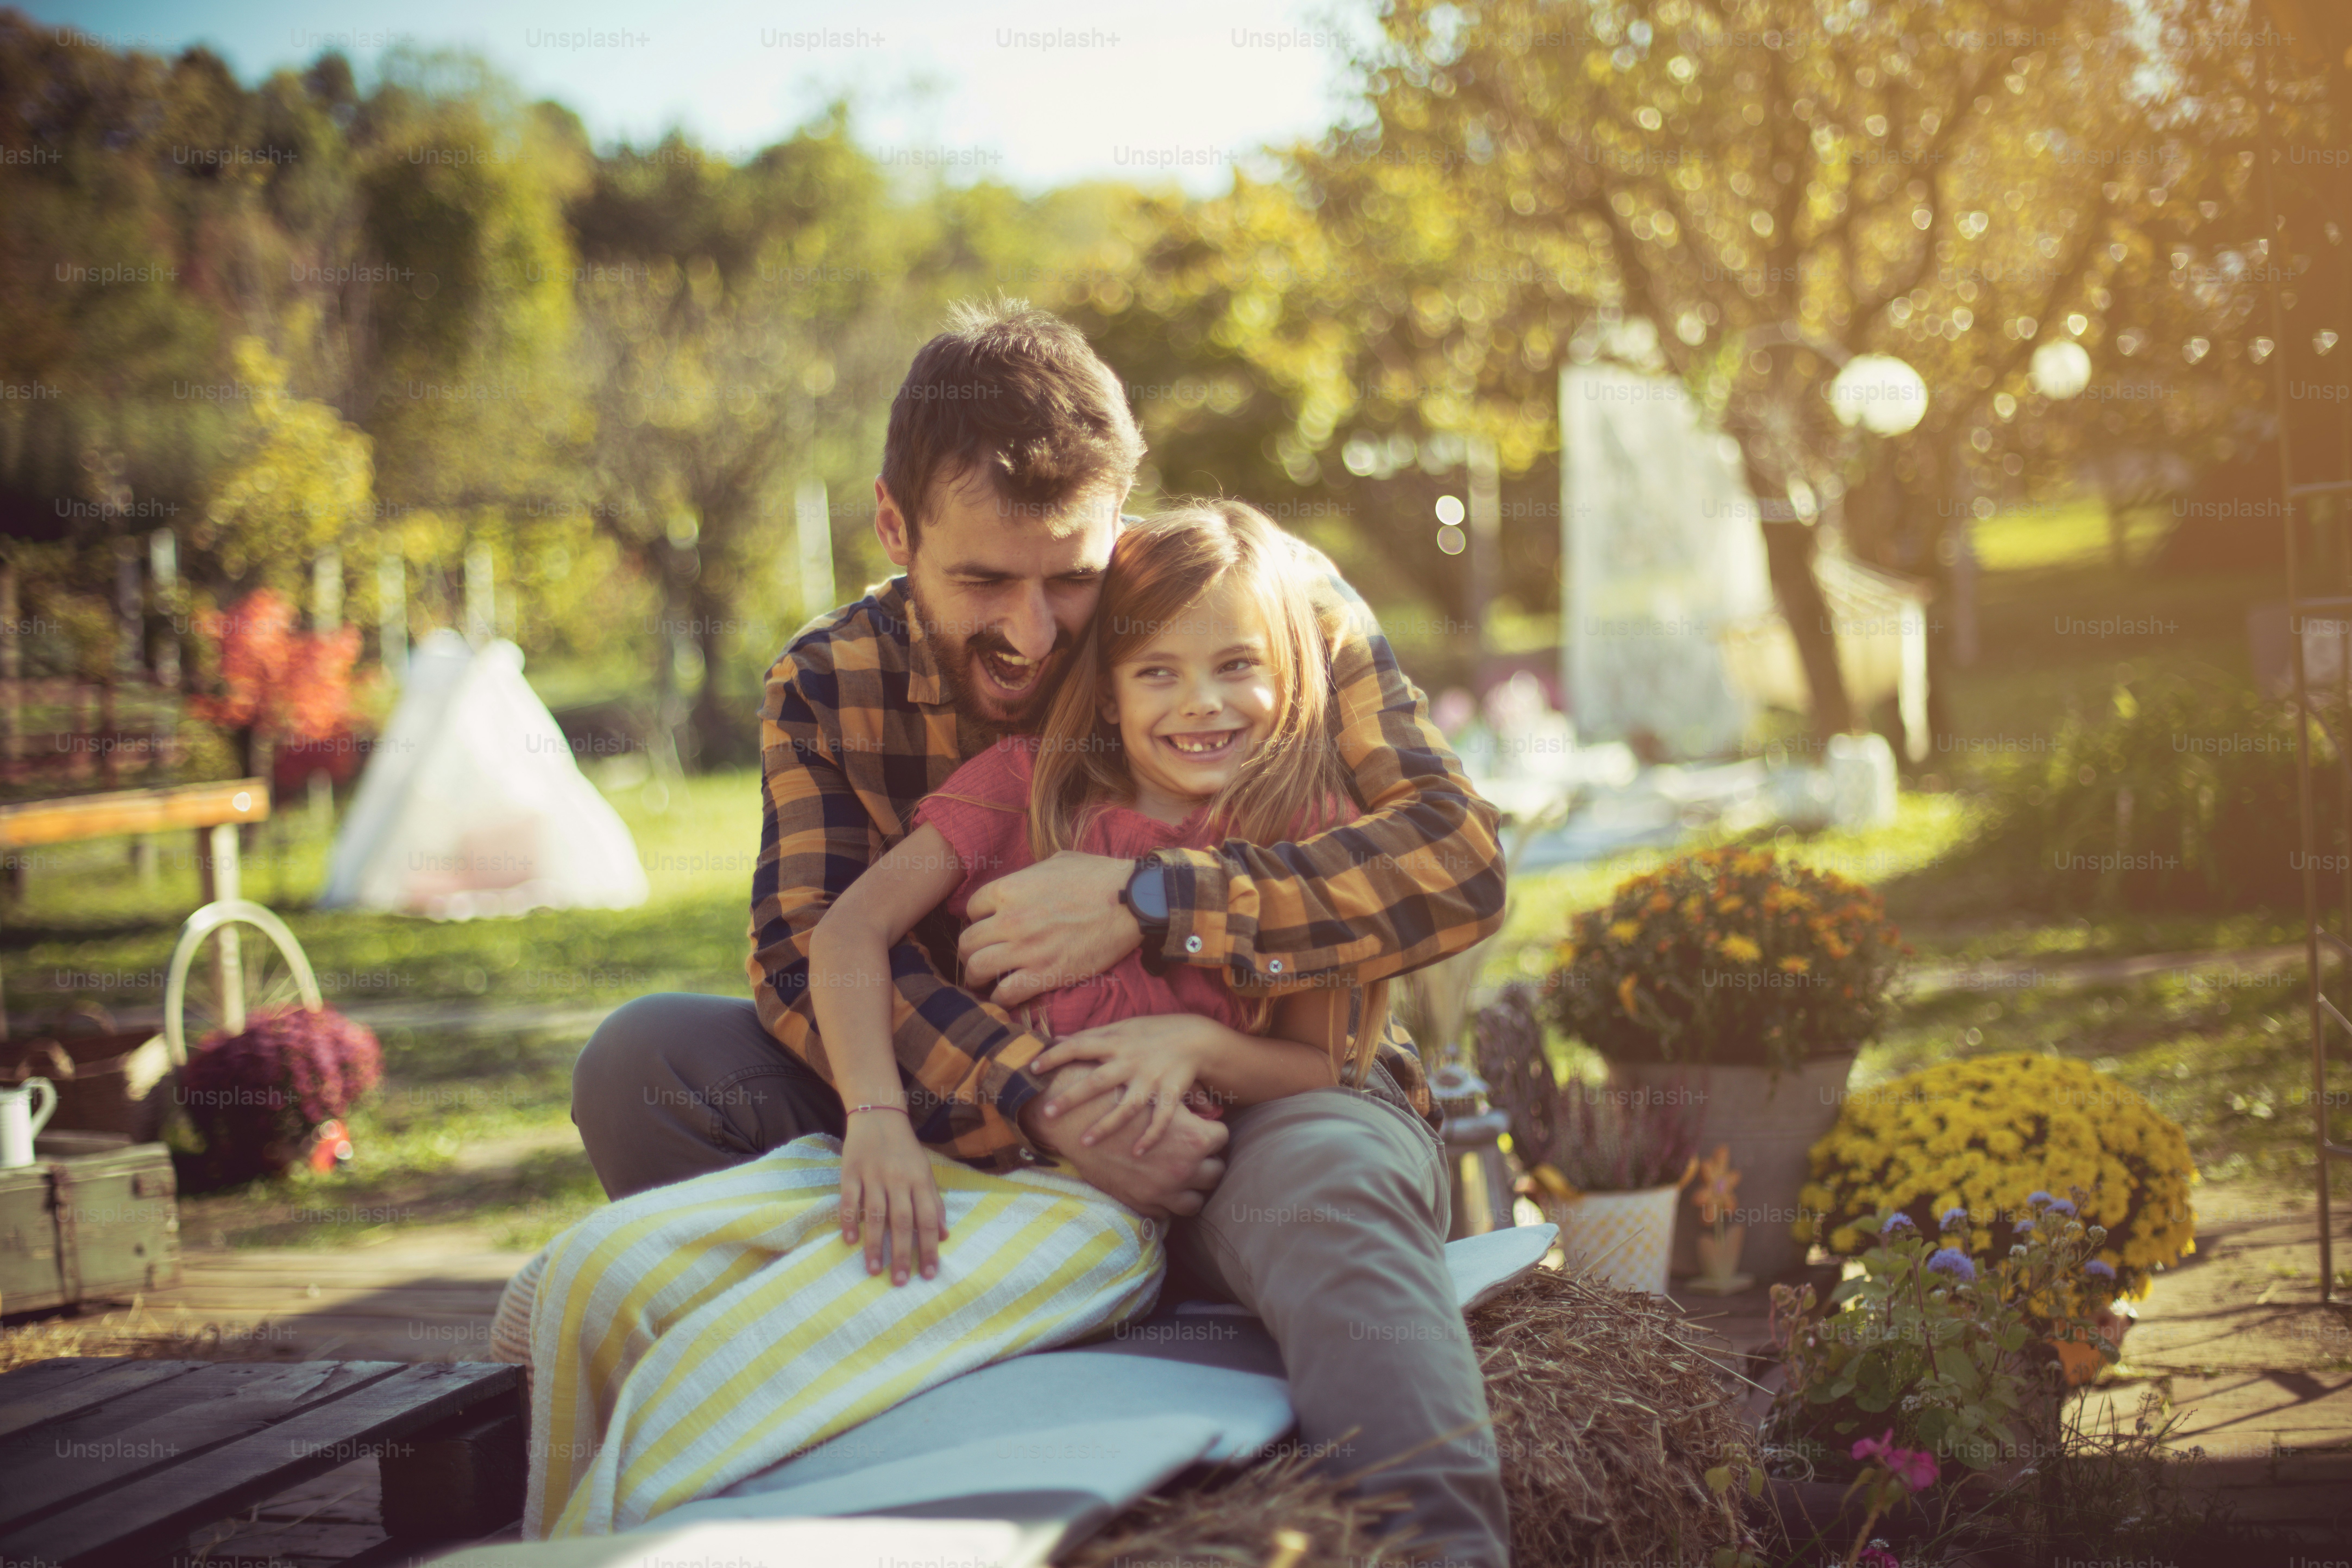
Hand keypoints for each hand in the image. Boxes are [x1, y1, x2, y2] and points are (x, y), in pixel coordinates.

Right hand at [839, 1110, 946, 1284]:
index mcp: (920, 1180)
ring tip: (874, 1271)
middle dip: (902, 1254)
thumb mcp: (925, 1172)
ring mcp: (873, 1175)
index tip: (930, 1274)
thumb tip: (945, 1235)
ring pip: (874, 1215)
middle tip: (900, 1282)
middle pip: (902, 1221)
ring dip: (875, 1245)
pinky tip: (849, 1241)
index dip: (930, 1248)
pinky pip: (849, 1200)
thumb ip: (934, 1203)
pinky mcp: (850, 1171)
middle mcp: (898, 1179)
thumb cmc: (905, 1150)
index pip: (928, 1219)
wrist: (879, 1115)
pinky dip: (848, 1220)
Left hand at [960, 851, 1137, 1007]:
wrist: (1131, 901)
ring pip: (977, 969)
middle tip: (979, 957)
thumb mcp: (1056, 862)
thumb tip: (1022, 883)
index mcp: (1009, 889)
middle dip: (970, 951)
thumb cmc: (1099, 877)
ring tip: (983, 980)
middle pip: (967, 942)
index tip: (987, 927)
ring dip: (977, 977)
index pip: (972, 909)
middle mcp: (1010, 920)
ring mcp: (1026, 949)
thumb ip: (1029, 874)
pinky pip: (1005, 993)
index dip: (978, 919)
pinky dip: (1000, 997)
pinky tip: (1005, 995)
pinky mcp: (1046, 974)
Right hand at [1020, 1063, 1226, 1219]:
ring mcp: (1163, 1192)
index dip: (1212, 1133)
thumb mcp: (1161, 1095)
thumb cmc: (1122, 1100)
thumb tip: (1210, 1108)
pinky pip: (1166, 1213)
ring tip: (1182, 1177)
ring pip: (1195, 1202)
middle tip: (1195, 1154)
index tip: (1202, 1130)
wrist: (1080, 1121)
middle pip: (1216, 1173)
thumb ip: (1191, 1101)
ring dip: (1191, 1189)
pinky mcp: (1141, 1203)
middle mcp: (1184, 1170)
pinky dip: (1166, 1202)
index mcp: (1194, 1140)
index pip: (1222, 1139)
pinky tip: (1159, 1187)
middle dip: (1207, 1162)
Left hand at [1034, 1014, 1209, 1156]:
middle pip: (1097, 1081)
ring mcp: (1151, 1078)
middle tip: (1047, 1114)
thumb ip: (1091, 1035)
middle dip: (1072, 1098)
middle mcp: (1131, 1061)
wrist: (1196, 1037)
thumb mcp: (1122, 1027)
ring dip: (1106, 1126)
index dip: (1055, 1056)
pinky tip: (1137, 1153)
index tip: (1033, 1068)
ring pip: (1126, 1106)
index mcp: (1116, 1042)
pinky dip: (1151, 1136)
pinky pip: (1160, 1119)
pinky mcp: (1170, 1093)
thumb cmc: (1153, 1032)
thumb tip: (1056, 1038)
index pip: (1078, 1046)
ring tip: (1084, 1143)